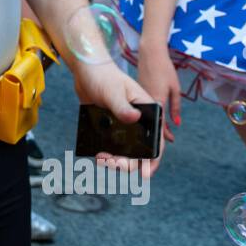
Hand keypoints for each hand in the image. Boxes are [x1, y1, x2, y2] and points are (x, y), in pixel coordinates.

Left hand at [73, 60, 165, 174]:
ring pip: (126, 152)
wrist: (88, 72)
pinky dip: (107, 155)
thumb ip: (122, 106)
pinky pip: (113, 147)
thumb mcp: (114, 91)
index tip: (145, 174)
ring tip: (103, 160)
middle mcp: (140, 122)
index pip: (157, 141)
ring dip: (117, 161)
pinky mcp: (112, 128)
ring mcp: (125, 127)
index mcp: (149, 113)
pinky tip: (98, 156)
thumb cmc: (104, 77)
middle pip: (141, 151)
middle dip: (130, 163)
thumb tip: (134, 118)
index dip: (153, 160)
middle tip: (115, 164)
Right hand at [136, 42, 181, 135]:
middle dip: (161, 130)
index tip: (170, 140)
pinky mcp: (139, 92)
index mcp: (156, 101)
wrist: (150, 54)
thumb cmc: (165, 69)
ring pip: (148, 114)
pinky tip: (155, 113)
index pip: (160, 123)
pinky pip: (144, 106)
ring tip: (164, 128)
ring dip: (156, 121)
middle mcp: (146, 101)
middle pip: (153, 120)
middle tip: (169, 137)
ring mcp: (141, 97)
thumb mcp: (175, 88)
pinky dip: (150, 112)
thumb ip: (175, 107)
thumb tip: (177, 122)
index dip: (165, 134)